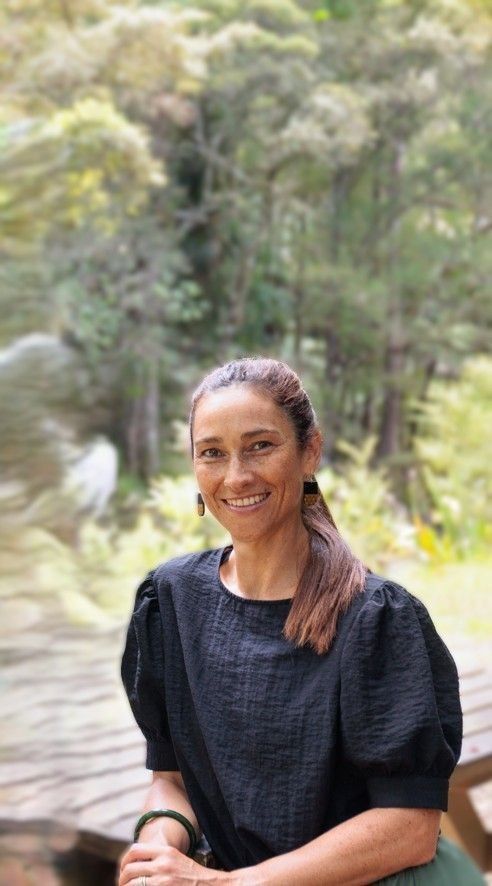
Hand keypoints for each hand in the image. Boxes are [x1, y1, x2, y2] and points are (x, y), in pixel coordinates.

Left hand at [118, 842, 237, 884]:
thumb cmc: (194, 876)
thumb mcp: (177, 859)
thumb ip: (159, 859)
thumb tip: (138, 866)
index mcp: (165, 851)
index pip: (135, 850)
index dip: (124, 861)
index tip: (123, 870)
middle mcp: (162, 864)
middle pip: (129, 869)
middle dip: (122, 879)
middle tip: (123, 885)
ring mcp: (162, 880)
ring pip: (131, 884)